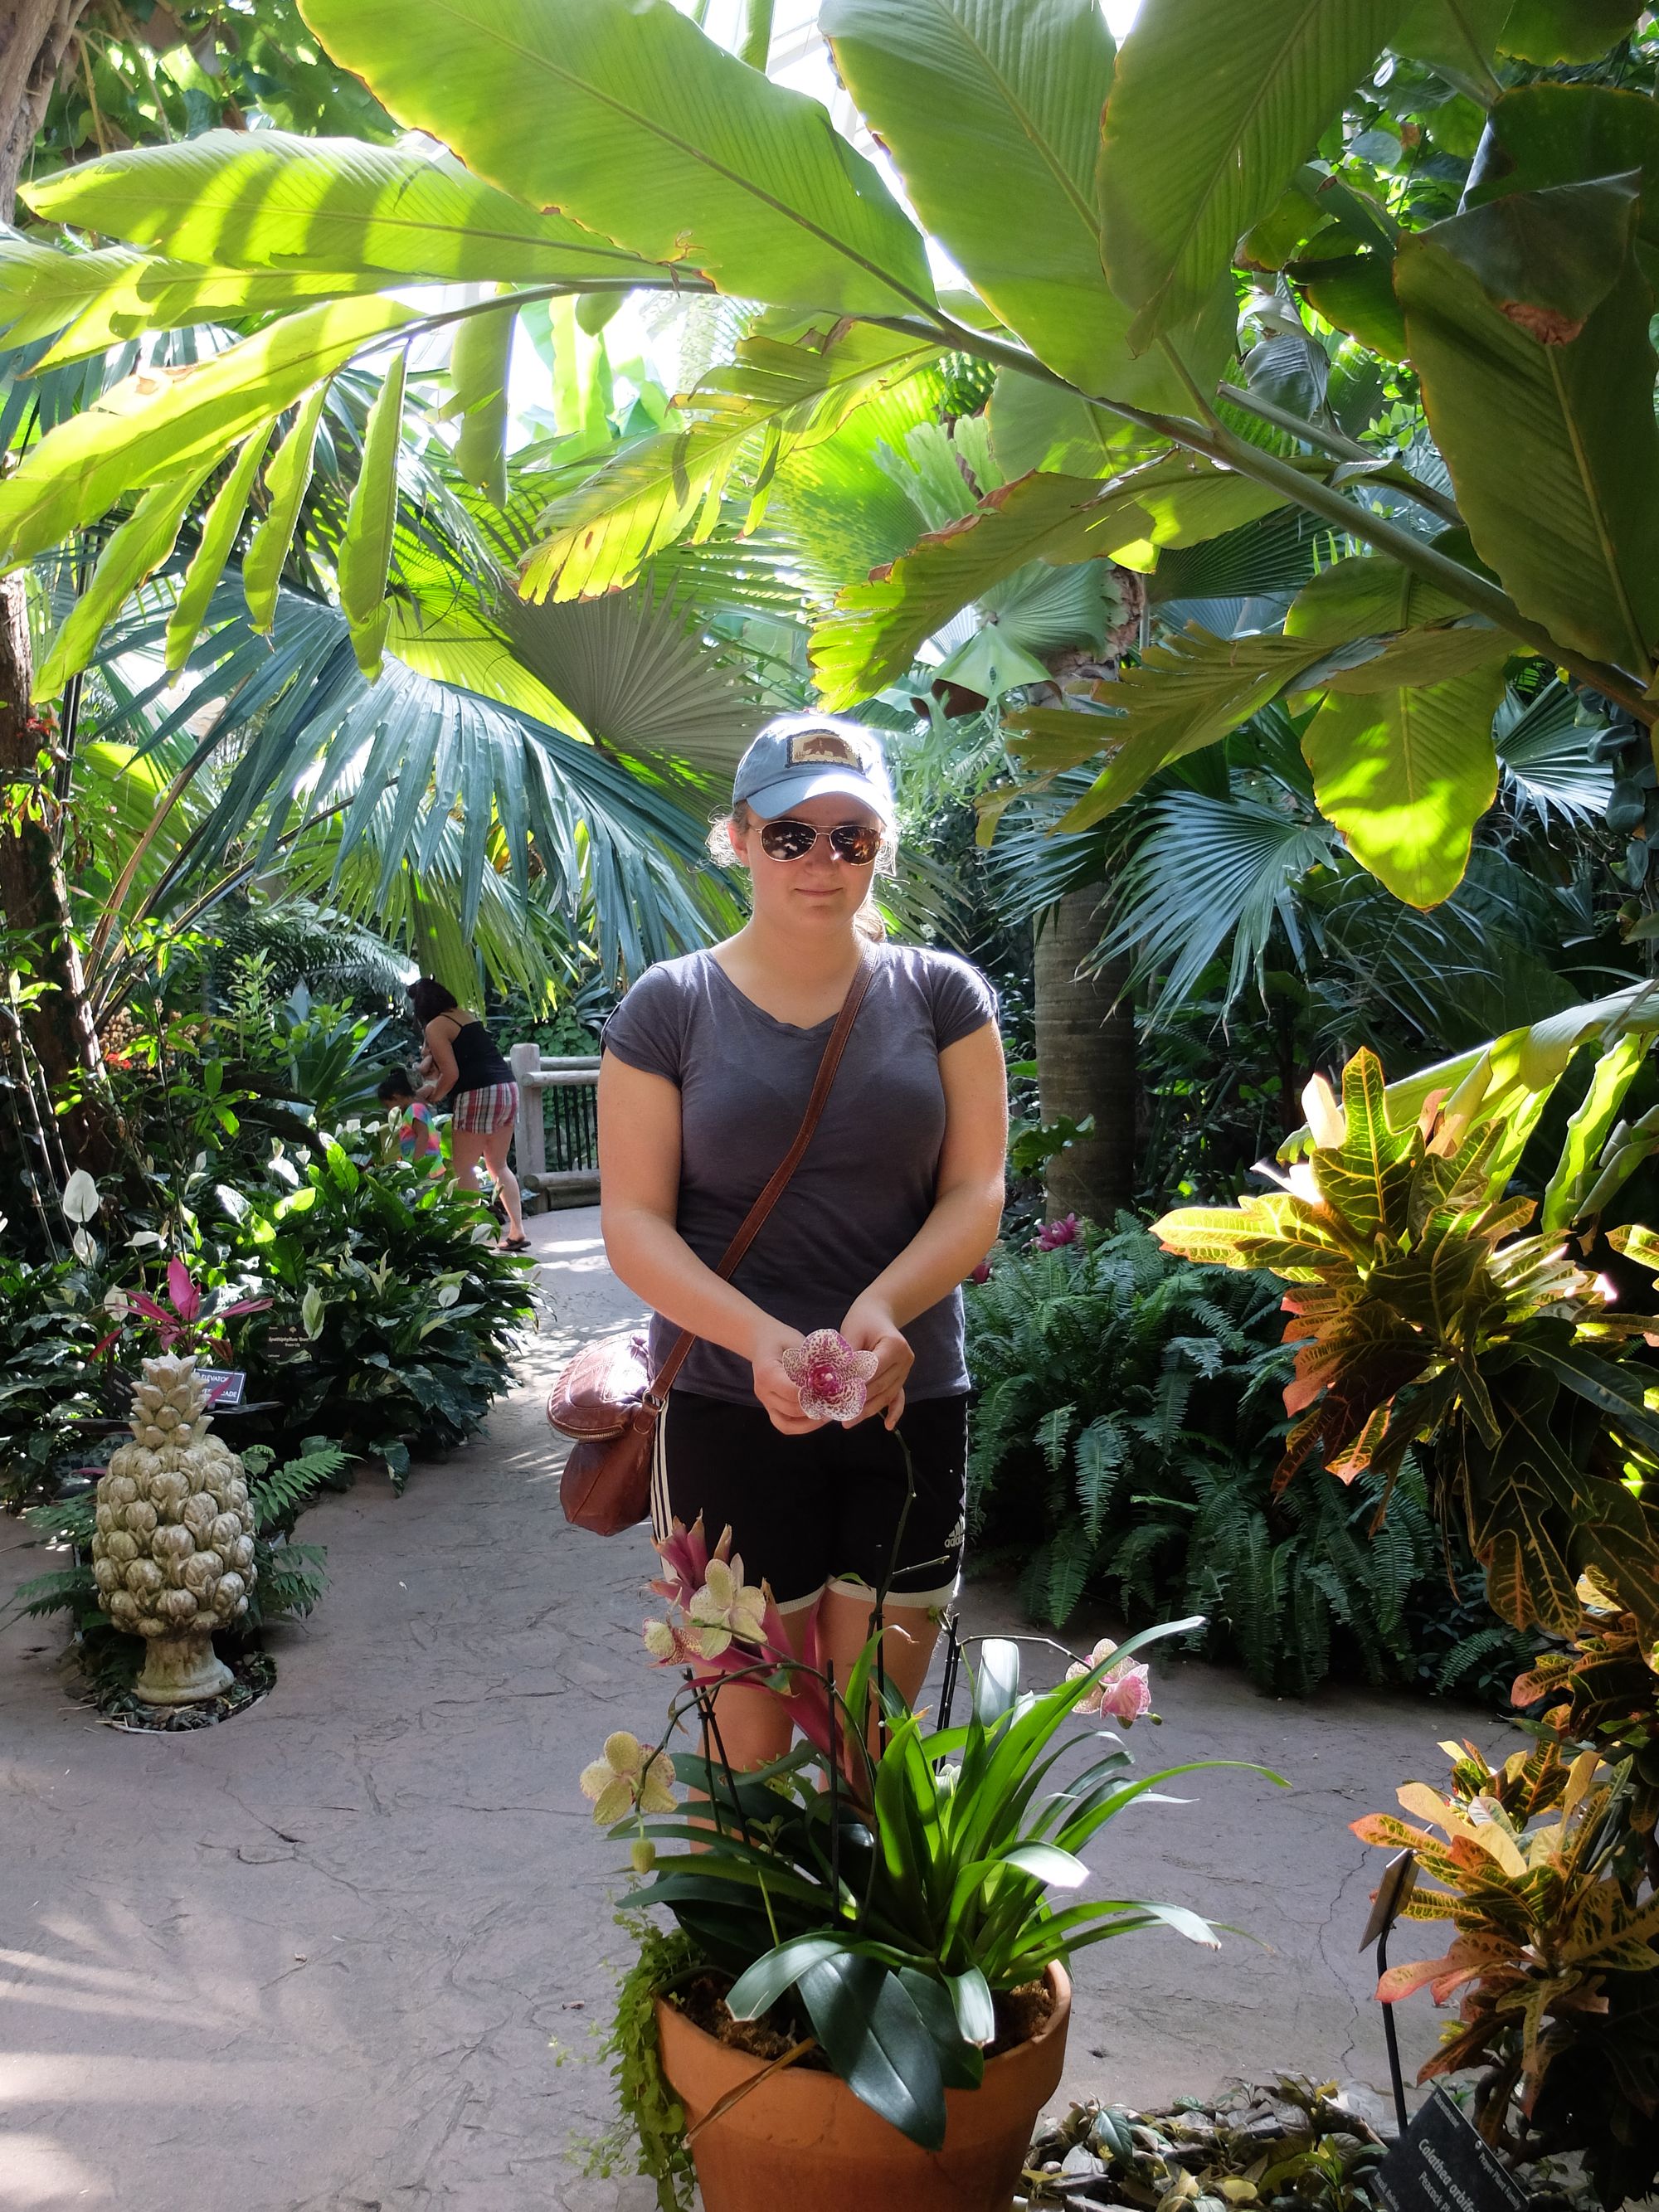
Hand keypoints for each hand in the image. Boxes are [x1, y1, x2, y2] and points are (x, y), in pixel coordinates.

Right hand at [748, 1318, 824, 1436]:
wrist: (763, 1342)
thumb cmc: (782, 1340)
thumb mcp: (797, 1343)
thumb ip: (810, 1362)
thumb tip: (832, 1377)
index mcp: (767, 1372)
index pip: (793, 1391)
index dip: (814, 1390)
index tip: (833, 1383)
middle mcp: (763, 1392)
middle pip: (793, 1409)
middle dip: (817, 1405)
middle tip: (837, 1399)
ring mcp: (766, 1403)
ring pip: (789, 1423)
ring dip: (812, 1419)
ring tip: (830, 1410)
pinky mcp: (771, 1410)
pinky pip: (786, 1426)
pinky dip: (804, 1426)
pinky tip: (819, 1417)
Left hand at [839, 1294, 912, 1430]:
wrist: (878, 1313)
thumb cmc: (863, 1320)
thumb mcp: (852, 1332)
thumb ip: (846, 1356)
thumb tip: (832, 1380)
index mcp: (895, 1345)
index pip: (872, 1370)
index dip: (854, 1383)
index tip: (834, 1394)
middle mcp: (905, 1360)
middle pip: (879, 1386)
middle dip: (857, 1401)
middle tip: (836, 1414)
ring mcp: (905, 1371)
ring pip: (885, 1395)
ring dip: (867, 1410)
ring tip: (847, 1422)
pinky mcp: (902, 1378)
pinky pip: (899, 1397)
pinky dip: (894, 1412)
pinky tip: (888, 1426)